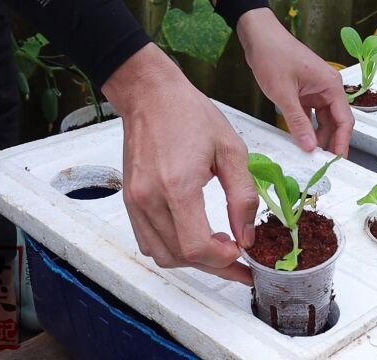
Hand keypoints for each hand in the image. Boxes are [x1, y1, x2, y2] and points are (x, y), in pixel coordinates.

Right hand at [102, 44, 256, 285]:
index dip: (223, 259)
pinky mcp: (130, 201)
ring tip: (217, 247)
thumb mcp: (231, 150)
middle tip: (238, 260)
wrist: (150, 96)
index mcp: (177, 186)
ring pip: (163, 255)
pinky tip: (193, 236)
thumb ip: (242, 197)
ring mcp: (135, 202)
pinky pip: (149, 242)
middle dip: (214, 265)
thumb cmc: (191, 115)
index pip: (196, 247)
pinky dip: (172, 249)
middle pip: (181, 257)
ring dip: (193, 260)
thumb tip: (246, 236)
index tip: (242, 251)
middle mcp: (150, 199)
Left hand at [238, 8, 354, 157]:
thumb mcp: (284, 94)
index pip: (345, 120)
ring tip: (311, 155)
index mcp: (331, 86)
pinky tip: (301, 140)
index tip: (337, 160)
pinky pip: (311, 115)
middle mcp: (328, 88)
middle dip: (330, 143)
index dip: (342, 142)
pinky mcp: (305, 93)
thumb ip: (298, 122)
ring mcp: (317, 91)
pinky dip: (307, 128)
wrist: (259, 37)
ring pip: (323, 121)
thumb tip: (309, 146)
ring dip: (317, 137)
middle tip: (323, 163)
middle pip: (336, 122)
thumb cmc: (273, 55)